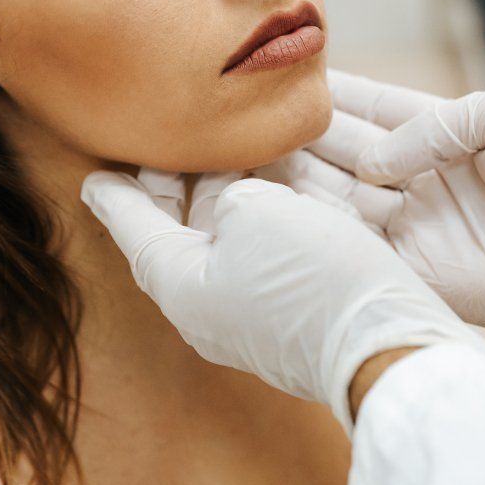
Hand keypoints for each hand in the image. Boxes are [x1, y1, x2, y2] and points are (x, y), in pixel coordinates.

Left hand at [80, 171, 484, 429]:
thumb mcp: (254, 207)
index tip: (95, 175)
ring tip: (229, 150)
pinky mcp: (292, 317)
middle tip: (171, 140)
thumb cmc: (313, 277)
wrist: (389, 344)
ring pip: (224, 241)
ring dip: (226, 194)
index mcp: (179, 285)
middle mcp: (206, 307)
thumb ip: (229, 191)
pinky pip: (262, 256)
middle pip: (177, 233)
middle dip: (176, 183)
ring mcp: (250, 318)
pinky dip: (262, 215)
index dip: (115, 194)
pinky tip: (281, 186)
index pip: (133, 228)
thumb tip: (239, 202)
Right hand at [260, 70, 484, 361]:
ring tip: (233, 156)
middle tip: (231, 118)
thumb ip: (431, 124)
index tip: (270, 75)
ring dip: (286, 180)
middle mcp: (418, 179)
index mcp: (442, 132)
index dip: (321, 92)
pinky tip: (268, 206)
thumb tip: (374, 161)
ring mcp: (412, 228)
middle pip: (335, 153)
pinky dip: (313, 230)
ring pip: (331, 199)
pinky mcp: (414, 274)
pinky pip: (352, 249)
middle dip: (287, 135)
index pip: (365, 107)